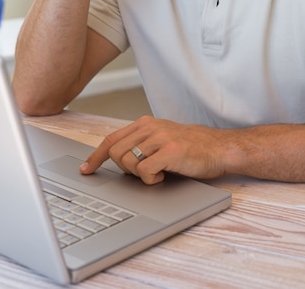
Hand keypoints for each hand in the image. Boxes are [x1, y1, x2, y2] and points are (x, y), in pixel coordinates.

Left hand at [79, 115, 227, 184]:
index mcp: (145, 124)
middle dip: (124, 169)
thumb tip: (117, 160)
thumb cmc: (190, 148)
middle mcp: (150, 127)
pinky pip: (145, 171)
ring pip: (129, 162)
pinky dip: (150, 180)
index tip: (86, 169)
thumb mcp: (160, 140)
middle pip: (116, 153)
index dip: (96, 156)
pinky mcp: (170, 150)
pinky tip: (163, 176)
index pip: (111, 139)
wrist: (218, 148)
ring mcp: (160, 138)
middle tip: (143, 173)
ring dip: (139, 175)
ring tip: (157, 172)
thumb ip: (140, 143)